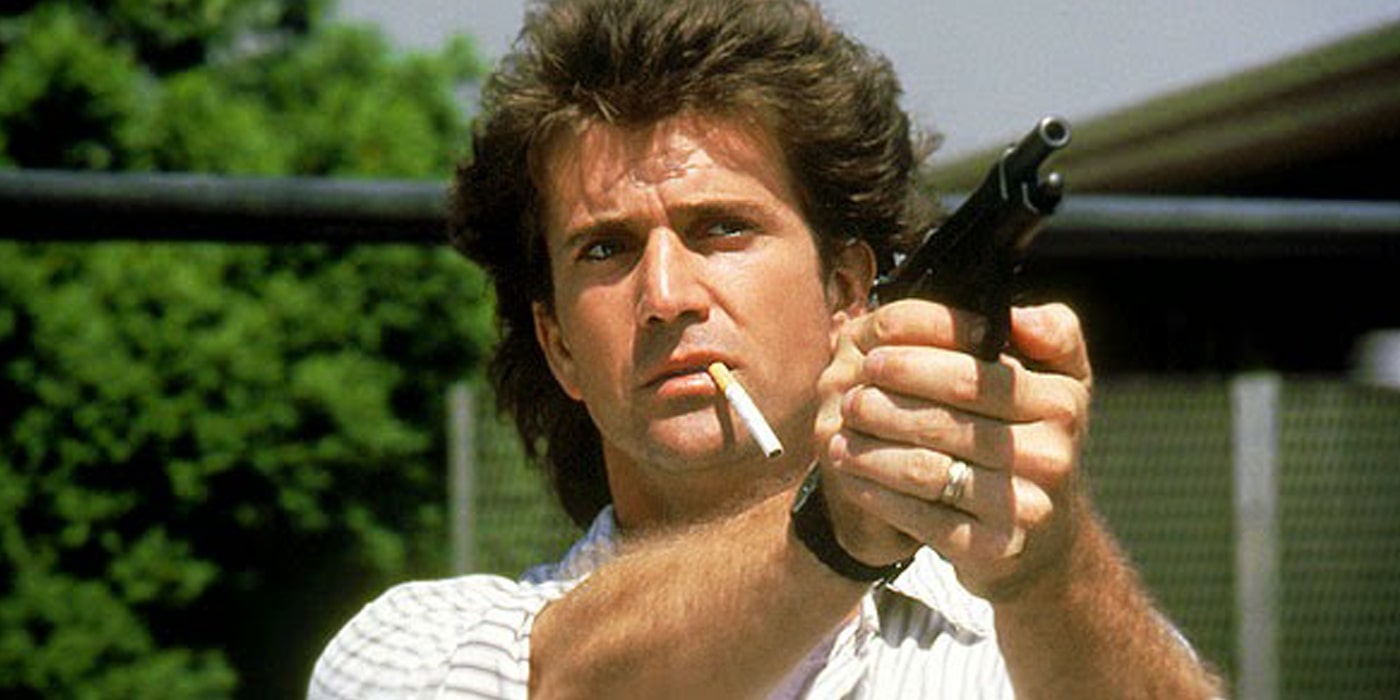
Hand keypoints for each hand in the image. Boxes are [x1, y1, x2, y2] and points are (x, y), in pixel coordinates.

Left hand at [813, 300, 1092, 598]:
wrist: (1046, 540)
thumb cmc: (1034, 441)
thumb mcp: (1061, 382)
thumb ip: (1050, 334)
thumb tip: (1017, 316)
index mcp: (1062, 399)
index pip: (973, 369)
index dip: (914, 356)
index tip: (873, 347)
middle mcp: (1051, 453)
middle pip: (945, 417)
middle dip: (885, 399)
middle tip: (851, 392)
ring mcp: (1025, 506)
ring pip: (926, 468)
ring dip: (871, 447)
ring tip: (840, 430)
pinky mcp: (994, 547)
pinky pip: (921, 516)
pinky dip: (877, 492)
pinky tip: (850, 473)